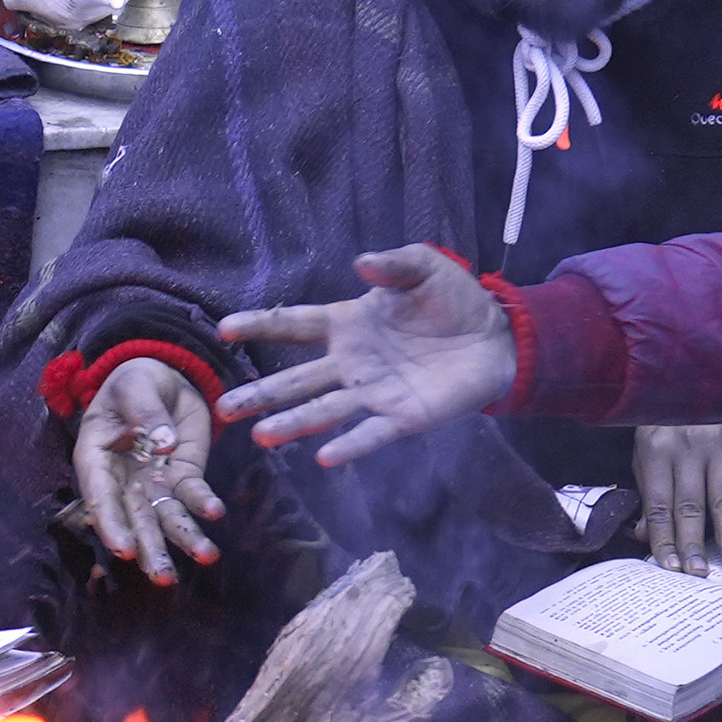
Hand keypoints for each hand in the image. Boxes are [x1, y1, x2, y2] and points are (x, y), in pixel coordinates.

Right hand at [73, 357, 227, 583]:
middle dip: (149, 549)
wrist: (162, 377)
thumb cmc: (134, 382)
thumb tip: (162, 445)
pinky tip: (216, 512)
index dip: (109, 524)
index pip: (99, 496)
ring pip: (165, 517)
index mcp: (96, 457)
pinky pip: (192, 495)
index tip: (123, 550)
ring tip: (206, 556)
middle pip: (133, 519)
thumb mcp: (135, 386)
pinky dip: (204, 504)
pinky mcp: (181, 476)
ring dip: (184, 540)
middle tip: (163, 578)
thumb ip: (146, 412)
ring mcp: (152, 482)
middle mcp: (122, 480)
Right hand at [215, 247, 516, 467]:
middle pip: (296, 380)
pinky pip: (370, 434)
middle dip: (260, 393)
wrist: (498, 338)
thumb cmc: (454, 300)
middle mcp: (351, 363)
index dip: (260, 326)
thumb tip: (361, 263)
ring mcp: (373, 393)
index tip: (224, 331)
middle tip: (224, 408)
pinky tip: (325, 458)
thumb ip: (392, 264)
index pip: (294, 325)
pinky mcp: (402, 417)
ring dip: (292, 423)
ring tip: (260, 435)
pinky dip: (350, 445)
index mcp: (347, 324)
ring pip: (323, 410)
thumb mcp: (423, 268)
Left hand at [632, 422, 721, 574]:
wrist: (702, 376)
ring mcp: (719, 446)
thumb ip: (648, 490)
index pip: (658, 505)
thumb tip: (645, 535)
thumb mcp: (646, 447)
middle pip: (689, 506)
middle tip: (697, 575)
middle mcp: (687, 448)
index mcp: (656, 449)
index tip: (669, 567)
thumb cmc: (667, 418)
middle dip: (692, 544)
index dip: (663, 539)